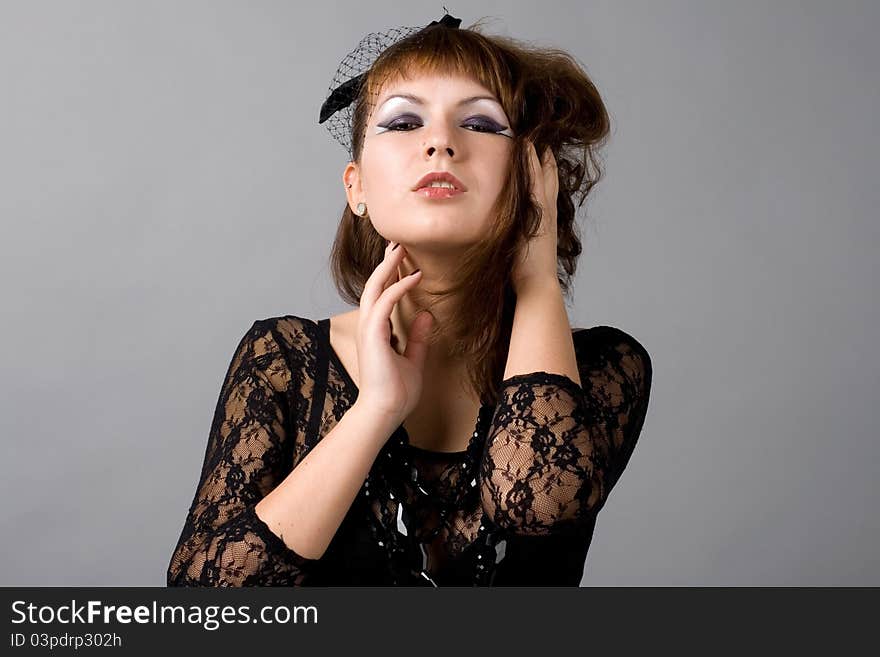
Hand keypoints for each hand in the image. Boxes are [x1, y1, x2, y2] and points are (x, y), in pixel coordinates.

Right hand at [353, 241, 433, 422]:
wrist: (386, 412)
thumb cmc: (397, 392)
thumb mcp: (414, 359)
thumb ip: (418, 338)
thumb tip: (426, 315)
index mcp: (376, 331)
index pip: (380, 296)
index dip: (390, 276)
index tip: (402, 260)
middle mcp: (369, 326)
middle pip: (374, 285)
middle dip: (385, 263)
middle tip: (397, 243)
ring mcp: (368, 329)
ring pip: (375, 287)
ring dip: (388, 266)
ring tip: (401, 248)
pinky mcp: (373, 334)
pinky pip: (385, 301)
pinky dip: (399, 286)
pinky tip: (414, 276)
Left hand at [511, 140, 559, 293]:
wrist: (537, 284)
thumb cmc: (526, 276)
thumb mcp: (522, 254)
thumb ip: (516, 243)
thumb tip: (506, 243)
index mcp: (544, 223)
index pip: (545, 194)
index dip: (544, 176)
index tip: (540, 160)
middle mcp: (548, 213)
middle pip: (549, 180)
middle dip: (546, 161)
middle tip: (542, 142)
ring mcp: (544, 210)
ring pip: (543, 175)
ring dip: (538, 156)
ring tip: (532, 136)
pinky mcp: (538, 210)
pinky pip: (534, 180)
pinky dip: (531, 162)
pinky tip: (527, 147)